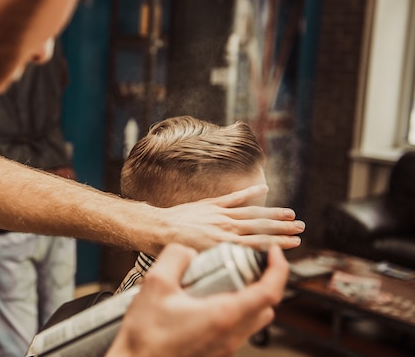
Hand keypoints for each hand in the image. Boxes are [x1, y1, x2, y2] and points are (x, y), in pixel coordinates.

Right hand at [107, 243, 288, 356]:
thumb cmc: (145, 336)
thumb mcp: (156, 284)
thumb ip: (176, 258)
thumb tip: (188, 250)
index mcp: (224, 315)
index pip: (270, 292)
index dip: (278, 268)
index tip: (273, 252)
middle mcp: (230, 335)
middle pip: (266, 307)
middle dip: (263, 283)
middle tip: (245, 267)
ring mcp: (224, 348)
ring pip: (252, 321)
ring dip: (246, 299)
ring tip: (220, 284)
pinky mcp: (214, 354)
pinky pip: (234, 330)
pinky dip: (230, 312)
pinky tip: (202, 303)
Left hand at [155, 185, 303, 253]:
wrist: (157, 229)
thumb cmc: (174, 249)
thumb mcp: (199, 262)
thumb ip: (220, 262)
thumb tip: (235, 270)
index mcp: (224, 244)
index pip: (258, 244)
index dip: (278, 244)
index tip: (295, 244)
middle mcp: (225, 227)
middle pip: (260, 227)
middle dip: (283, 228)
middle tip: (301, 228)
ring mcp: (219, 214)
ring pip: (252, 213)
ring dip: (273, 213)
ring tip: (291, 214)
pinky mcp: (211, 204)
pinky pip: (234, 198)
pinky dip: (249, 192)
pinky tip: (264, 188)